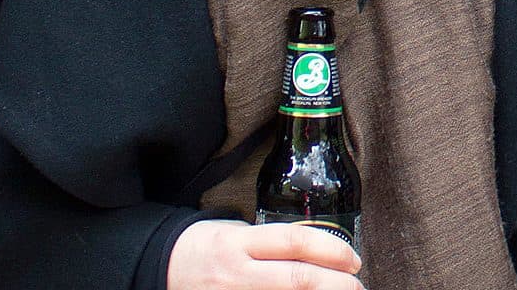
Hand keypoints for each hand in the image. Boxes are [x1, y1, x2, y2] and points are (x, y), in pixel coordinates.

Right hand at [167, 219, 362, 289]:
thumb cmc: (203, 247)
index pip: (294, 242)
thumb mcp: (233, 232)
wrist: (160, 270)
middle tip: (357, 286)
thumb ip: (269, 241)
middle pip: (297, 279)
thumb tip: (315, 249)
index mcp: (239, 244)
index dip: (331, 250)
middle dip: (336, 284)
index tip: (352, 259)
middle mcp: (236, 274)